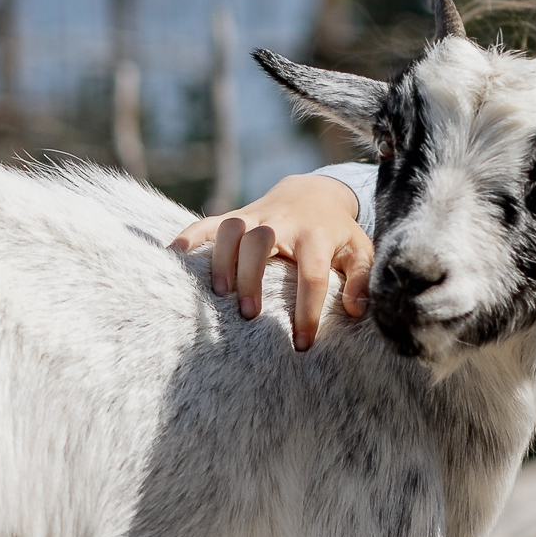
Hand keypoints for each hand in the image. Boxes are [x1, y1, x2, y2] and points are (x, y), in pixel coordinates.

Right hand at [170, 175, 373, 352]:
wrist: (313, 193)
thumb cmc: (336, 233)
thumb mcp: (359, 252)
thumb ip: (362, 280)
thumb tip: (357, 310)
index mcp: (317, 234)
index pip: (311, 274)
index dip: (307, 311)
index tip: (302, 343)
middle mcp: (283, 222)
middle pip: (261, 240)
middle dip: (251, 277)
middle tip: (249, 315)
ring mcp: (256, 215)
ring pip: (233, 229)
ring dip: (222, 260)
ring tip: (220, 294)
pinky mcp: (236, 216)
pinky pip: (208, 222)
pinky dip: (190, 237)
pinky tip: (174, 257)